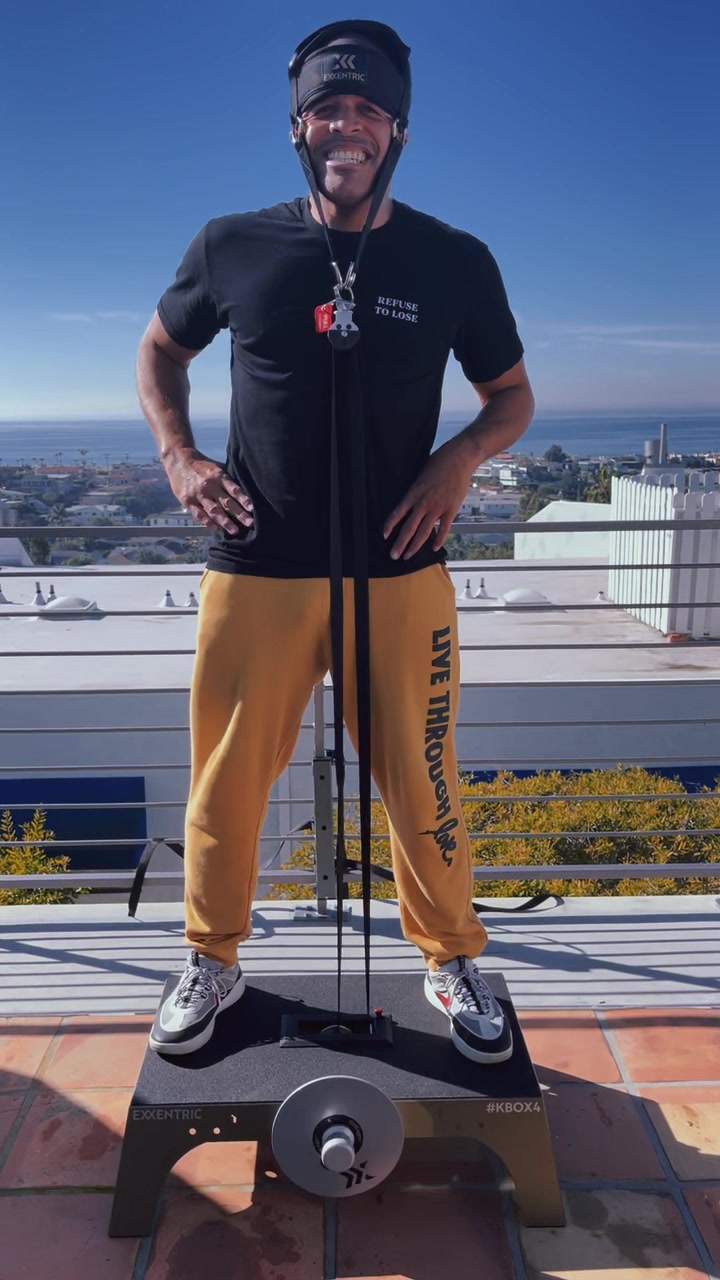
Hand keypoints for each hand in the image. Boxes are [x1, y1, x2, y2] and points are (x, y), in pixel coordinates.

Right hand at [163, 447, 253, 535]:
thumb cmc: (202, 464)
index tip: (252, 509)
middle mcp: (209, 486)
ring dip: (225, 522)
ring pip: (214, 511)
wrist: (178, 460)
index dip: (243, 499)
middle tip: (250, 523)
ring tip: (235, 531)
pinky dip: (208, 522)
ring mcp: (198, 495)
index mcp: (218, 476)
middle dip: (239, 514)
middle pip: (226, 502)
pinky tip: (217, 529)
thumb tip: (245, 489)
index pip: (233, 489)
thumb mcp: (217, 467)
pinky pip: (199, 514)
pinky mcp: (187, 501)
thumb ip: (228, 479)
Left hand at [384, 437, 475, 559]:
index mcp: (414, 492)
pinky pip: (444, 528)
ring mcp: (438, 508)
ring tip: (408, 556)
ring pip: (424, 532)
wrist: (460, 458)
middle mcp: (424, 503)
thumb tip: (410, 501)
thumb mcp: (421, 474)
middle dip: (400, 543)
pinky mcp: (451, 509)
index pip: (398, 512)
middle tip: (393, 555)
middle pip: (409, 527)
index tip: (384, 535)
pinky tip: (434, 548)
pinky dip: (439, 539)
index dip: (390, 525)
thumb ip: (415, 489)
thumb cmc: (439, 462)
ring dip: (415, 546)